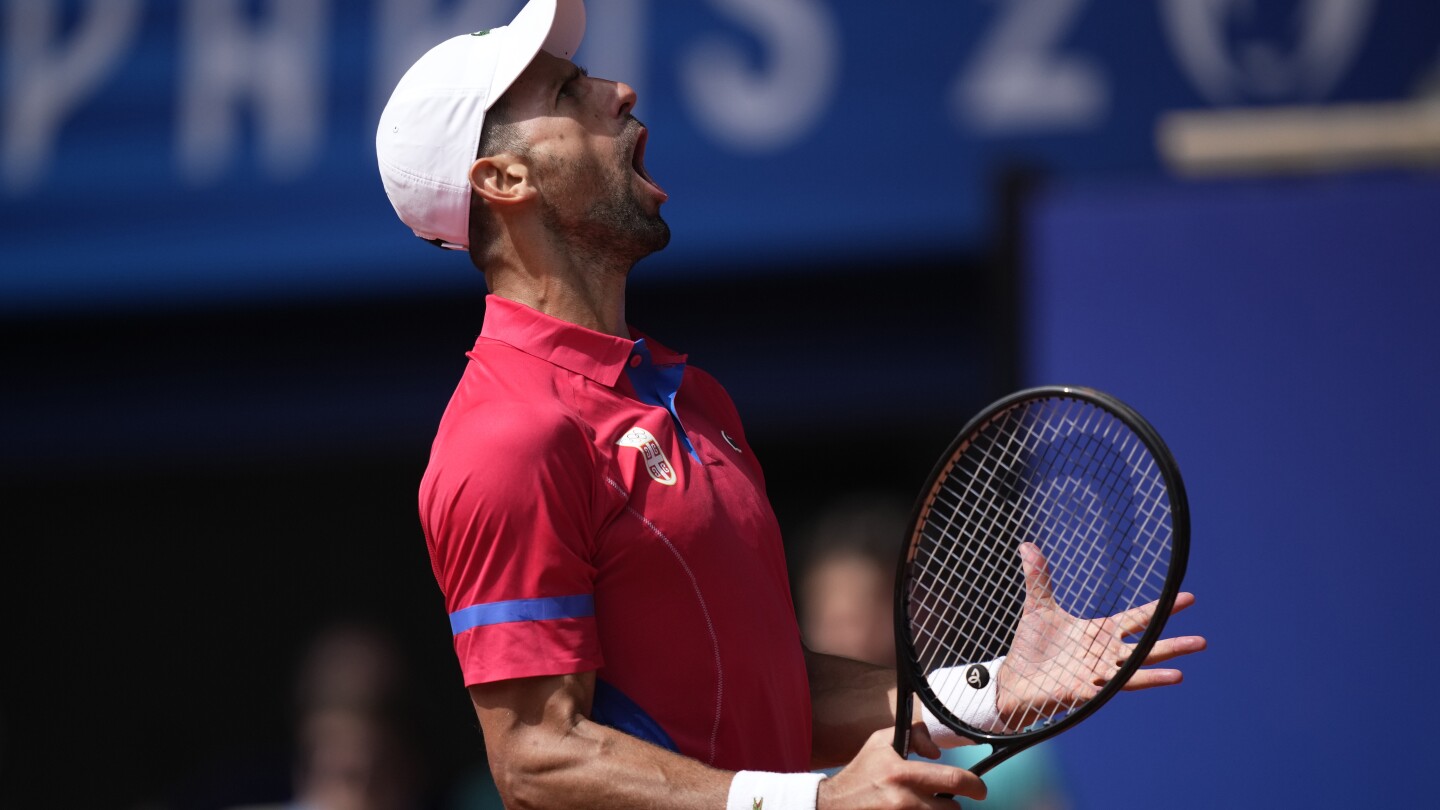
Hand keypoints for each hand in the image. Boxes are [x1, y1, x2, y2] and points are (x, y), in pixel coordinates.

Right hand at [818, 726, 984, 809]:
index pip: (955, 780)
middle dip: (952, 803)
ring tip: (922, 806)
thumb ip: (914, 736)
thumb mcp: (881, 742)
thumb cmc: (860, 773)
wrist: (834, 806)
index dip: (976, 786)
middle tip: (944, 797)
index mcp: (902, 774)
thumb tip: (937, 752)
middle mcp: (904, 801)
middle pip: (952, 808)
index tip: (980, 789)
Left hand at [995, 542, 1206, 729]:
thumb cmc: (1032, 648)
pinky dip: (1143, 681)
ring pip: (1137, 667)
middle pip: (1146, 645)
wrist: (1016, 679)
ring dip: (1163, 665)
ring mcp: (1099, 672)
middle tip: (1203, 641)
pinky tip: (1168, 678)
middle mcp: (1106, 653)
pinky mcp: (1088, 689)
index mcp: (1100, 633)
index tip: (1188, 597)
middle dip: (1173, 642)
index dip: (1161, 608)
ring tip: (1188, 663)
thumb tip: (1027, 545)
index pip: (1137, 618)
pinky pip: (1119, 685)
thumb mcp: (1039, 608)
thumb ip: (1039, 578)